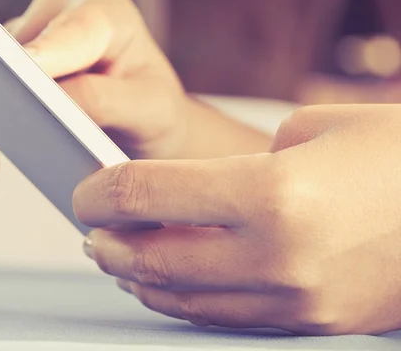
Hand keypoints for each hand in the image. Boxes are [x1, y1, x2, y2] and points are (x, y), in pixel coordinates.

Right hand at [0, 0, 270, 175]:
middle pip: (11, 45)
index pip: (66, 30)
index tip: (22, 79)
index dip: (40, 56)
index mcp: (102, 10)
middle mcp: (60, 13)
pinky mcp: (10, 65)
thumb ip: (106, 100)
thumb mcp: (150, 110)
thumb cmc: (155, 113)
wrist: (146, 130)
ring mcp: (30, 37)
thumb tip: (52, 102)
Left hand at [74, 104, 400, 334]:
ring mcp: (293, 300)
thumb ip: (240, 164)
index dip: (101, 192)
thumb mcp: (314, 129)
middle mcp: (277, 257)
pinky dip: (178, 299)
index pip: (148, 196)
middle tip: (89, 224)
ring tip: (114, 254)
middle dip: (107, 240)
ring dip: (135, 277)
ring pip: (180, 298)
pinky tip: (163, 282)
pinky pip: (220, 316)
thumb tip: (192, 193)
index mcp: (274, 194)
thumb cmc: (394, 156)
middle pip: (152, 258)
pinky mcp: (306, 322)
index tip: (84, 189)